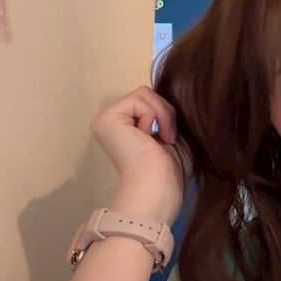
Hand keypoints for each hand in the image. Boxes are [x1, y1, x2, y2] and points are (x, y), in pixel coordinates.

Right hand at [90, 86, 191, 223]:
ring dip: (162, 115)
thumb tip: (174, 94)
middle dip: (165, 114)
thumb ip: (167, 117)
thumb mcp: (173, 137)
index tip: (170, 140)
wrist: (160, 187)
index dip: (167, 116)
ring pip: (145, 93)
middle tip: (167, 139)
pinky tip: (151, 136)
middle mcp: (112, 123)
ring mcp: (106, 120)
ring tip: (162, 139)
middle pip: (147, 95)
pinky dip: (155, 115)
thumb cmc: (170, 172)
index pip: (149, 103)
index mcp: (125, 129)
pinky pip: (140, 97)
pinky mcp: (107, 118)